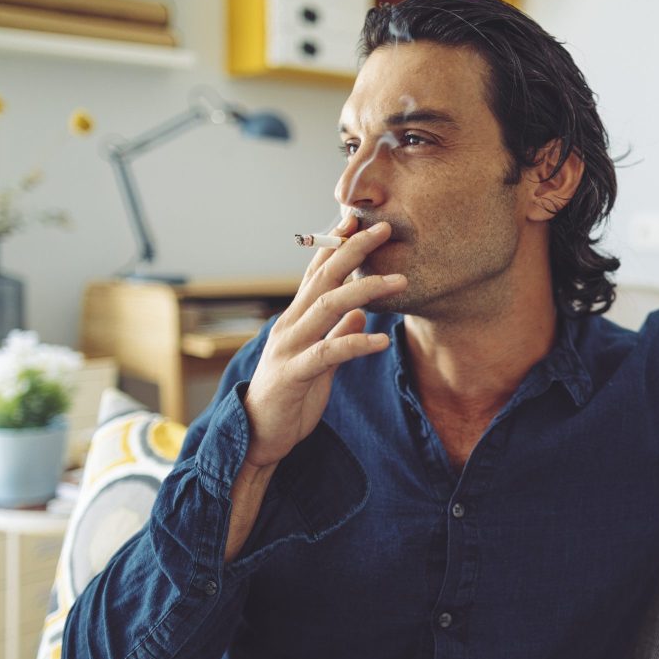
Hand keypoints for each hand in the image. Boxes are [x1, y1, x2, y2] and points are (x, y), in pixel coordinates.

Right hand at [241, 214, 405, 469]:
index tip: (358, 219)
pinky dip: (356, 342)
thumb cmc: (288, 399)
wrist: (258, 439)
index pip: (317, 272)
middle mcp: (289, 326)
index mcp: (295, 320)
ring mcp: (289, 348)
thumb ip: (337, 334)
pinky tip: (382, 339)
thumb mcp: (319, 363)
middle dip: (353, 250)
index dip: (336, 244)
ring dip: (365, 289)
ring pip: (327, 307)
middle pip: (324, 278)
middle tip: (384, 229)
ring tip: (400, 280)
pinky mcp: (294, 375)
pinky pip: (329, 353)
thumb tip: (360, 312)